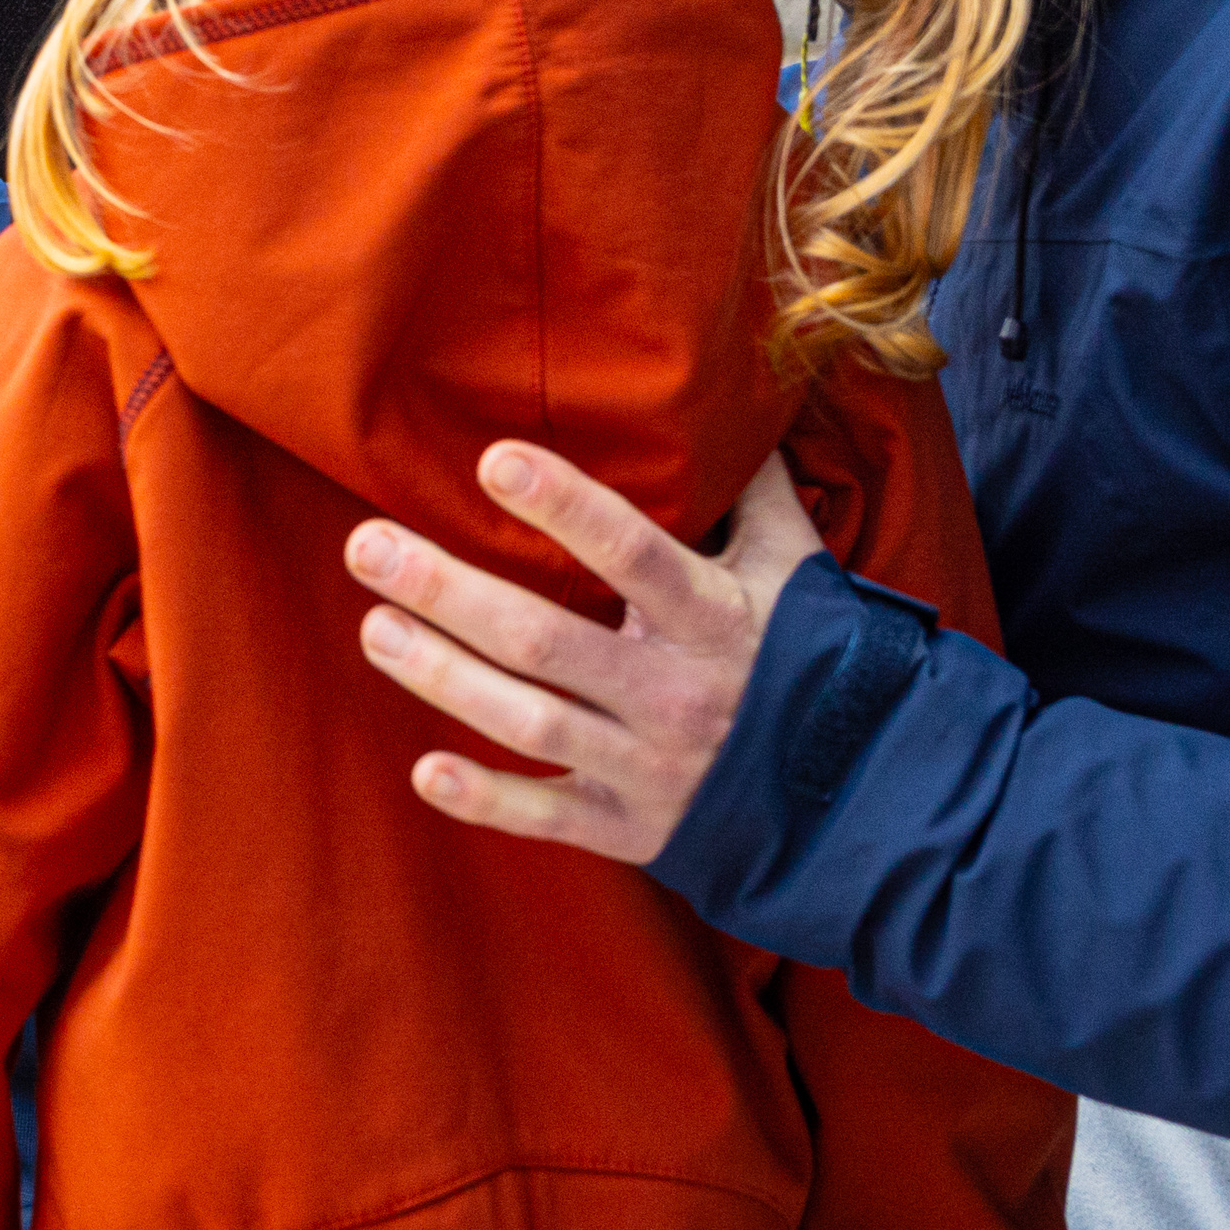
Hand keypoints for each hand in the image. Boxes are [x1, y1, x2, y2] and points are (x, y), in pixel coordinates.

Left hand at [348, 447, 822, 860]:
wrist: (863, 799)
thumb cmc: (812, 658)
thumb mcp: (796, 568)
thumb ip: (755, 489)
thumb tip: (730, 401)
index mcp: (716, 617)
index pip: (634, 554)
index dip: (566, 508)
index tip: (492, 461)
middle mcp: (676, 692)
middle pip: (545, 640)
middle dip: (449, 590)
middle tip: (366, 545)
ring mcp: (650, 766)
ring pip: (530, 722)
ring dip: (442, 676)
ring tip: (373, 628)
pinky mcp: (631, 828)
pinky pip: (549, 817)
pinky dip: (486, 801)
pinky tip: (424, 770)